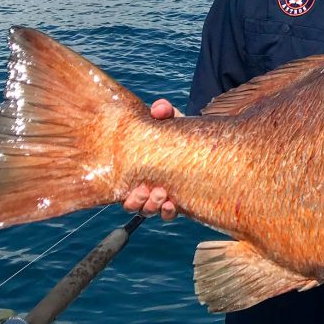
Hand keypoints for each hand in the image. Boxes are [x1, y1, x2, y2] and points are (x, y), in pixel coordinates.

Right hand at [121, 99, 182, 219]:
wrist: (201, 140)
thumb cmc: (177, 131)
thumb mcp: (170, 119)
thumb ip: (163, 111)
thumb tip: (159, 108)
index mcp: (137, 170)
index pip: (122, 188)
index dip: (124, 194)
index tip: (133, 187)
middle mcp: (147, 187)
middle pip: (133, 205)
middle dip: (137, 202)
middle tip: (147, 190)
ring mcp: (163, 195)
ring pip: (149, 211)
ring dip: (152, 206)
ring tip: (162, 194)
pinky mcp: (180, 200)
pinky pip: (168, 214)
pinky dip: (168, 212)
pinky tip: (173, 204)